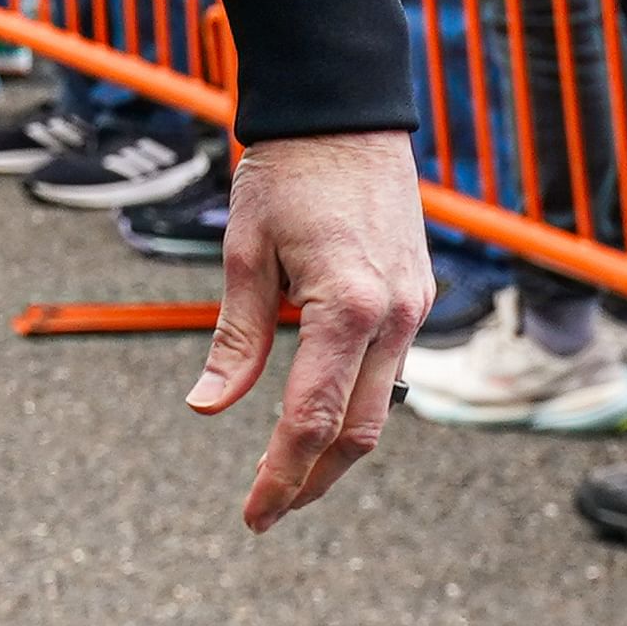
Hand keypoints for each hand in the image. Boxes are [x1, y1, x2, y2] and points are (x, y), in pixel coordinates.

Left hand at [191, 129, 425, 529]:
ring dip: (337, 448)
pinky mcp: (418, 295)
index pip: (313, 419)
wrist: (345, 111)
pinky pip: (390, 369)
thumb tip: (208, 406)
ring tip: (288, 473)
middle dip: (312, 479)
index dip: (281, 475)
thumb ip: (235, 336)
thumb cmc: (287, 172)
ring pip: (382, 408)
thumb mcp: (245, 250)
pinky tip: (322, 414)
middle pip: (359, 432)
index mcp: (349, 306)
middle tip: (266, 510)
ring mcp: (415, 307)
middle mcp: (395, 315)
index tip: (254, 514)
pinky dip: (357, 403)